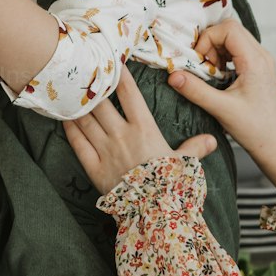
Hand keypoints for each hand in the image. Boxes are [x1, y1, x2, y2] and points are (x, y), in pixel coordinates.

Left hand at [63, 62, 216, 196]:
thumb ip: (195, 148)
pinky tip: (63, 117)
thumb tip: (212, 140)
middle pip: (101, 102)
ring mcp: (106, 150)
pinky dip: (69, 128)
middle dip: (92, 85)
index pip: (129, 93)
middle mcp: (122, 134)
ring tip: (68, 89)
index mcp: (145, 129)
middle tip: (84, 70)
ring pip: (86, 119)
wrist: (154, 214)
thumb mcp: (185, 165)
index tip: (112, 60)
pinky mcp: (94, 167)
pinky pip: (78, 143)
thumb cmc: (171, 188)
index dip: (120, 75)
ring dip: (77, 103)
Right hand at [167, 19, 275, 197]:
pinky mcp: (259, 67)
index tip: (199, 60)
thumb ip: (195, 90)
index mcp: (256, 61)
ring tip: (211, 71)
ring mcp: (262, 60)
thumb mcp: (221, 109)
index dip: (208, 38)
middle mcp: (262, 55)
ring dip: (216, 48)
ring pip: (233, 37)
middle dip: (210, 42)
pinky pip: (237, 49)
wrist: (274, 144)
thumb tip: (172, 75)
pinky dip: (223, 56)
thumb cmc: (254, 129)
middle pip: (231, 28)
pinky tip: (219, 75)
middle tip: (203, 65)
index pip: (228, 29)